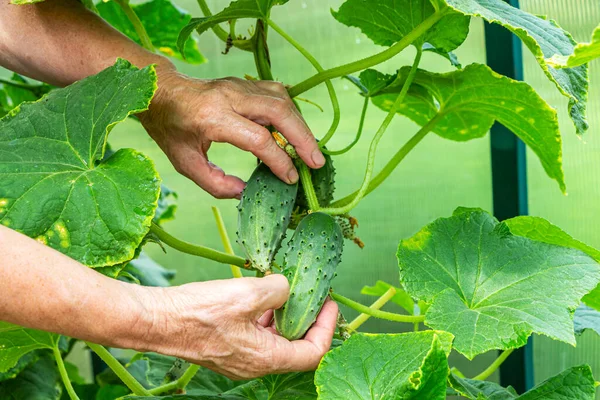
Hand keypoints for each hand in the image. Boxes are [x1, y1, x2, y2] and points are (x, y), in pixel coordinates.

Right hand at [131, 274, 337, 378]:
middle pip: (295, 345)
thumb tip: (286, 287)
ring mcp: (240, 356)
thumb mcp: (246, 294)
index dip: (326, 327)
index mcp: (265, 358)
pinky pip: (257, 333)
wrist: (156, 321)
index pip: (312, 352)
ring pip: (275, 338)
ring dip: (286, 314)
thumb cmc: (198, 313)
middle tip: (312, 292)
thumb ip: (277, 289)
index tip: (329, 303)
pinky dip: (266, 315)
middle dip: (307, 318)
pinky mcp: (228, 345)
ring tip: (288, 288)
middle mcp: (255, 363)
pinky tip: (262, 293)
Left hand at [138, 70, 325, 198]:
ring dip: (301, 125)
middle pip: (279, 112)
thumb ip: (215, 183)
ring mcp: (239, 85)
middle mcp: (230, 96)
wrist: (161, 92)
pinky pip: (277, 94)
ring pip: (282, 100)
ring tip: (310, 150)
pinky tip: (296, 129)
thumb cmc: (171, 129)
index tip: (290, 179)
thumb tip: (246, 193)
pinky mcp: (245, 83)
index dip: (279, 161)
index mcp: (213, 118)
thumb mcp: (185, 163)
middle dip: (303, 138)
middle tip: (316, 162)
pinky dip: (292, 112)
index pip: (258, 139)